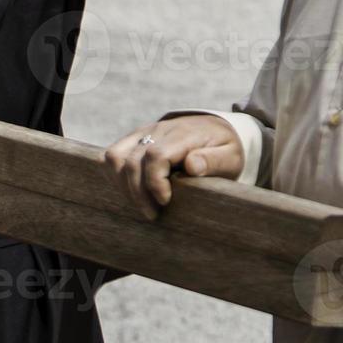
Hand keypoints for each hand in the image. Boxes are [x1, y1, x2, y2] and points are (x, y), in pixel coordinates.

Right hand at [103, 115, 245, 220]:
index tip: (165, 201)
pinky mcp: (134, 138)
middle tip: (152, 214)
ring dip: (123, 185)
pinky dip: (116, 176)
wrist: (216, 129)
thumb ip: (213, 160)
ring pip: (115, 157)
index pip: (156, 155)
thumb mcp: (230, 156)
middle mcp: (159, 129)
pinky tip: (132, 191)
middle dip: (138, 192)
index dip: (155, 182)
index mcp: (184, 134)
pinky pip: (112, 155)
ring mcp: (143, 132)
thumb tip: (192, 166)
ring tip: (141, 204)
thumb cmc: (224, 149)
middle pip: (132, 161)